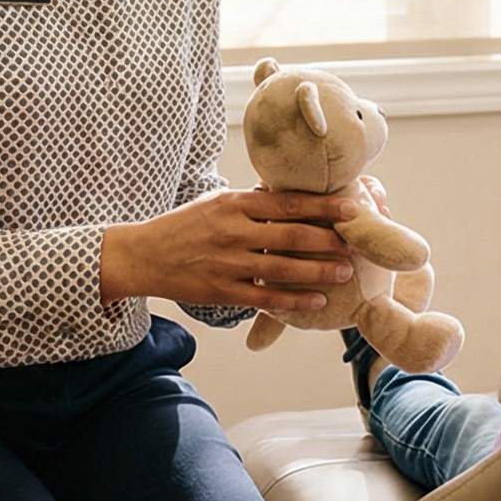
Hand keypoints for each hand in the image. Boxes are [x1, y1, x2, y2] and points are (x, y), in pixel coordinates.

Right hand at [100, 188, 356, 309]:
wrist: (142, 255)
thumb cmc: (185, 225)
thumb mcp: (216, 202)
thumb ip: (252, 203)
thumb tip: (293, 198)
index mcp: (233, 204)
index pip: (286, 203)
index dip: (322, 206)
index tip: (351, 209)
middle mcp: (232, 232)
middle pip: (290, 235)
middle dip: (328, 240)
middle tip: (358, 243)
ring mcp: (227, 263)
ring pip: (282, 269)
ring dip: (318, 271)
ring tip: (346, 272)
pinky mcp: (222, 292)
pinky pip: (265, 298)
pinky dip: (293, 301)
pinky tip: (316, 302)